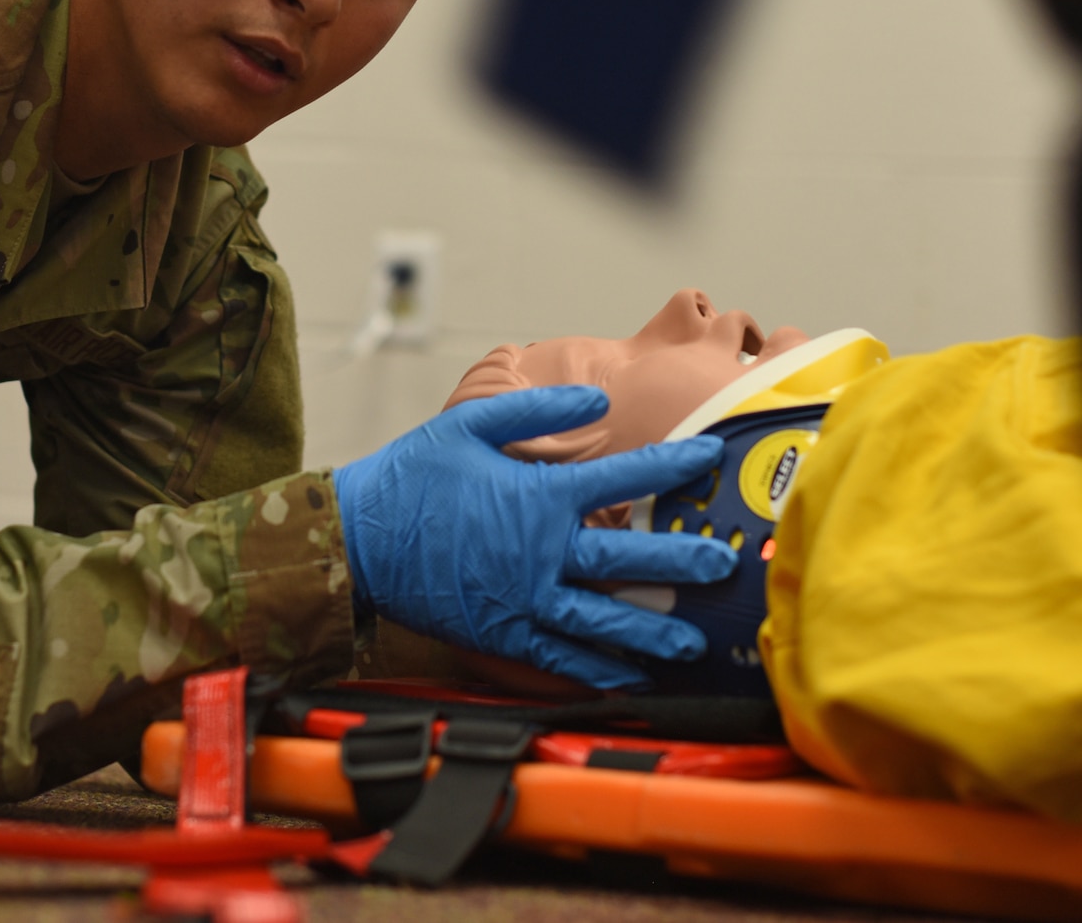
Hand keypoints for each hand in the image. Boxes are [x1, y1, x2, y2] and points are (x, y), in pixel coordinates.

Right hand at [334, 385, 734, 689]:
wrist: (355, 539)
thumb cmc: (413, 476)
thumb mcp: (471, 425)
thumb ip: (539, 410)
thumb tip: (597, 399)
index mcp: (538, 497)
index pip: (623, 478)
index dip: (673, 463)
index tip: (710, 455)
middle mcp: (540, 553)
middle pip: (628, 561)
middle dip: (682, 562)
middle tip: (726, 565)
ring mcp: (523, 601)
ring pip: (603, 622)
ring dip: (652, 633)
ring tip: (692, 643)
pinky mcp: (502, 635)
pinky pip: (560, 660)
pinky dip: (596, 673)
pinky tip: (628, 681)